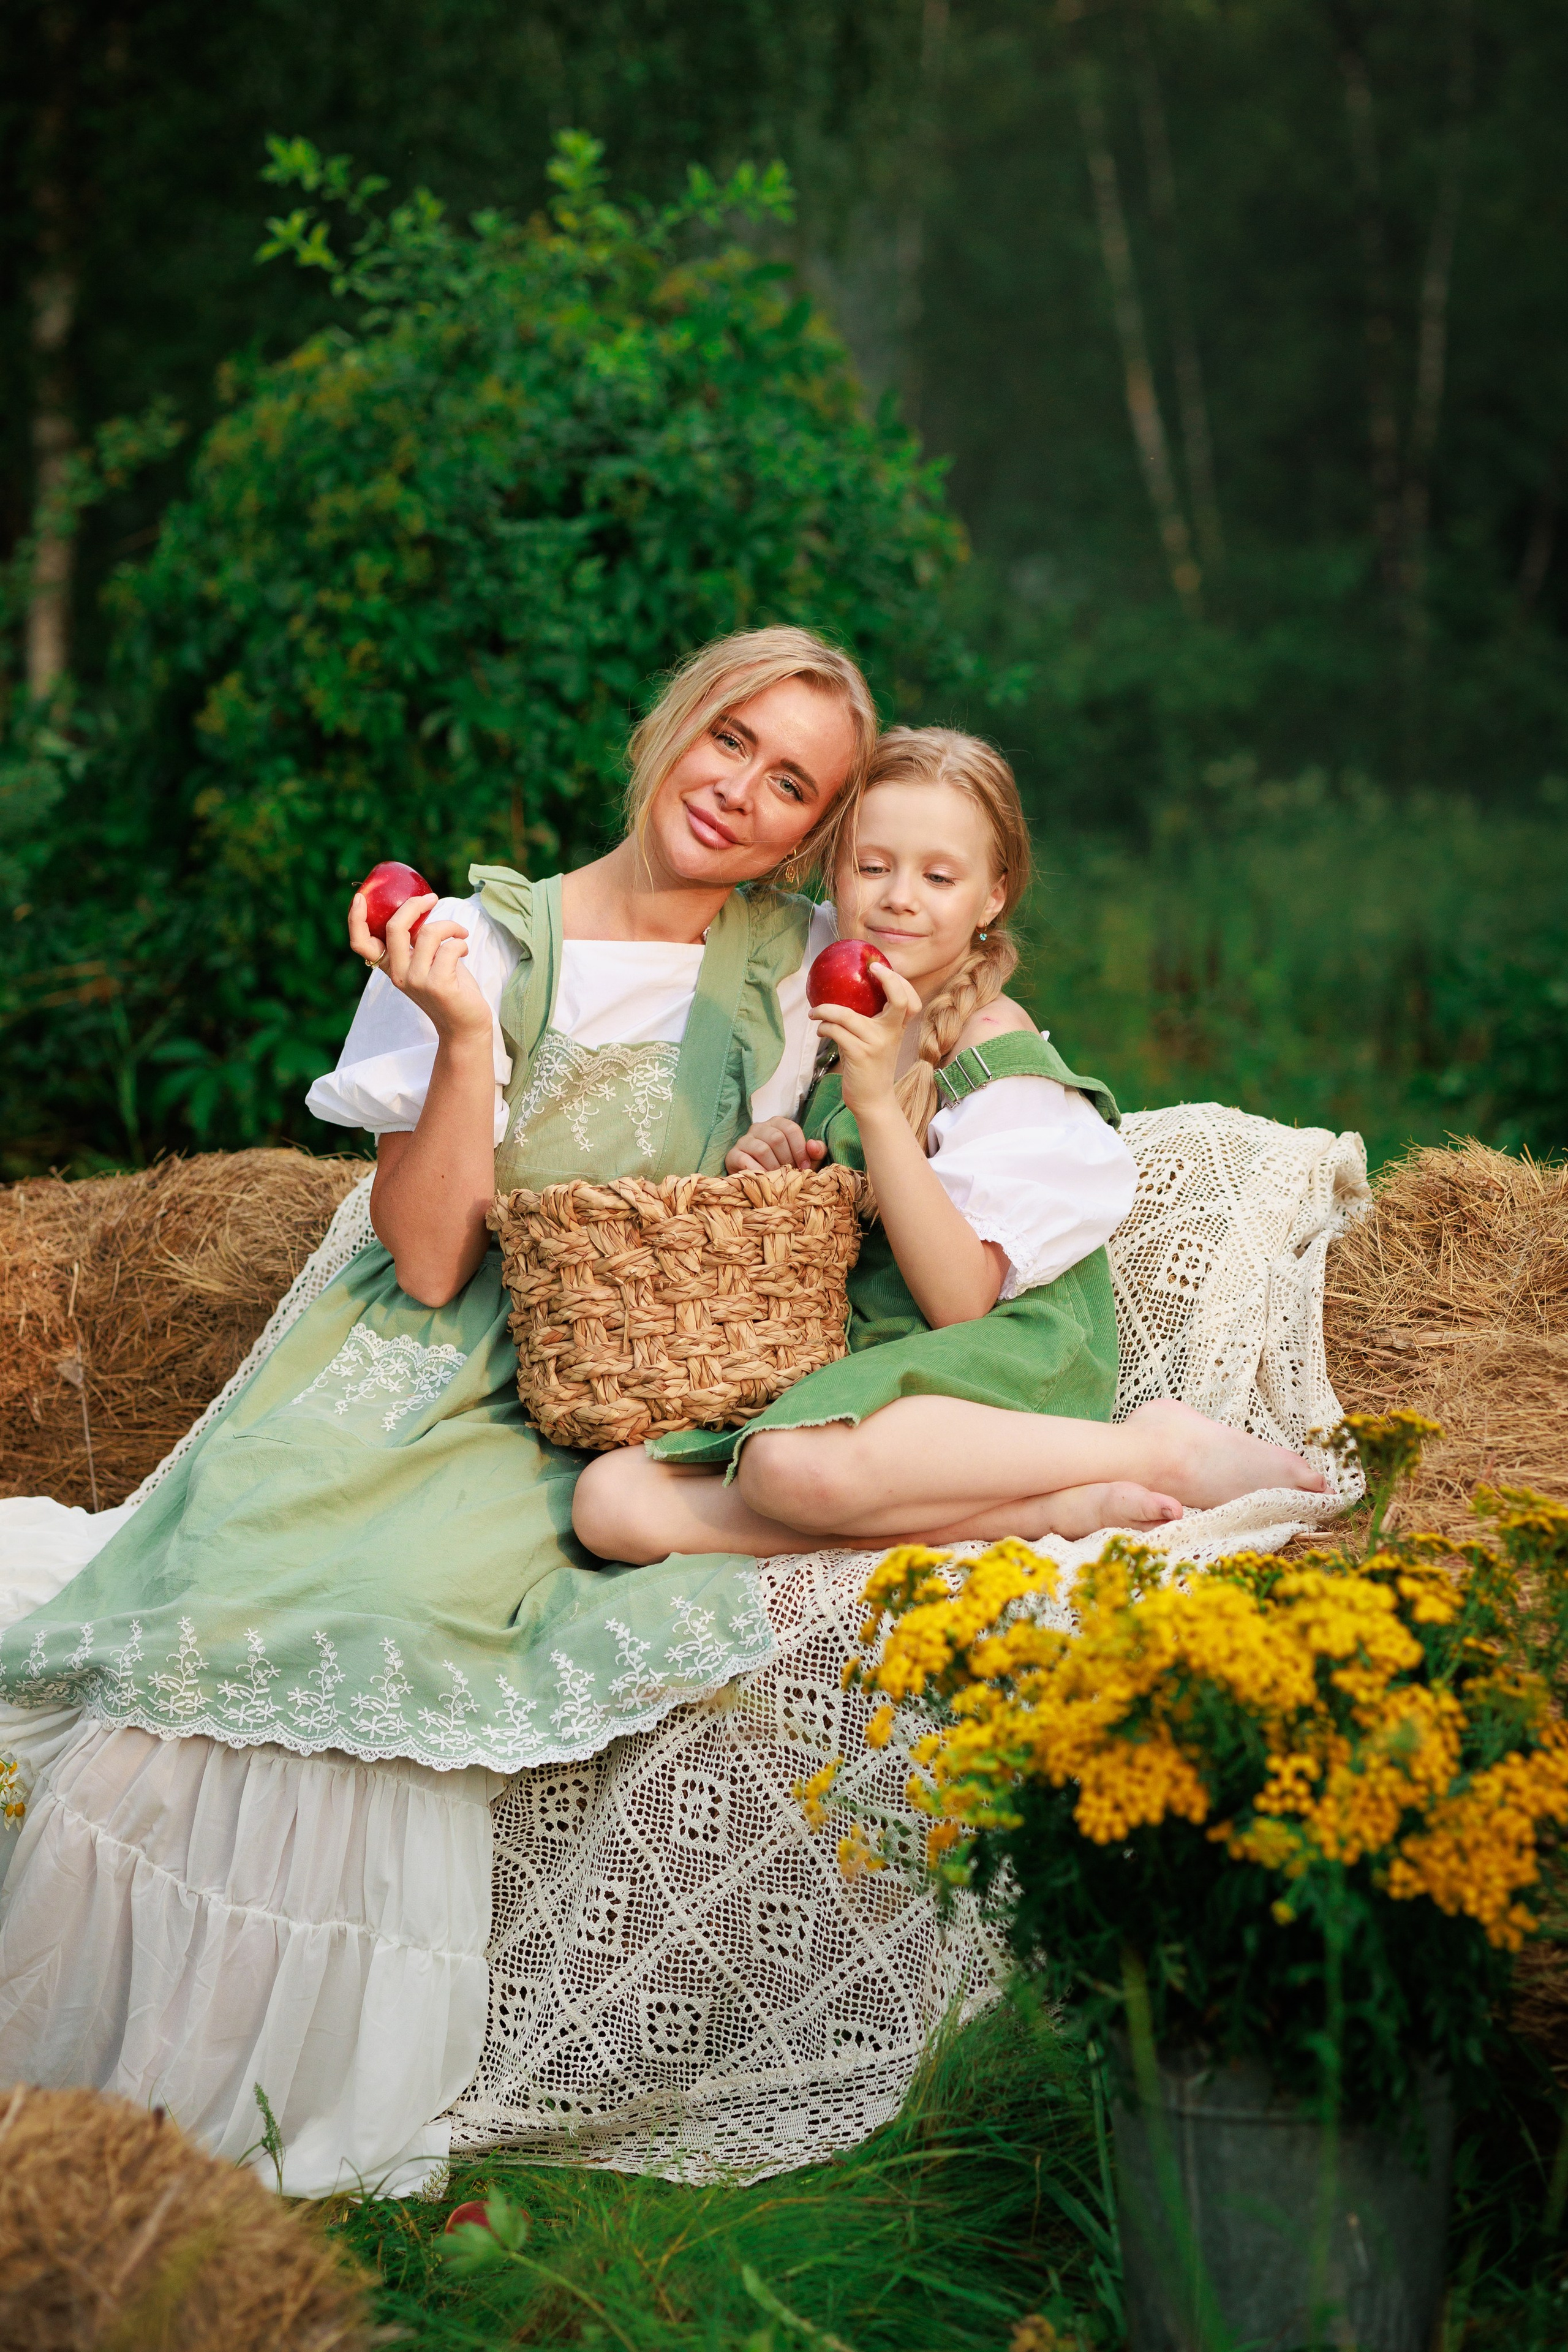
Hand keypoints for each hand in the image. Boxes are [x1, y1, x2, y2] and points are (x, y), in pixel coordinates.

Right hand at [347, 890, 491, 1048]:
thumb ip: (416, 942)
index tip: (359, 898)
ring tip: (460, 934)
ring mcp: (416, 980)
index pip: (361, 944)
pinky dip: (461, 942)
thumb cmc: (448, 987)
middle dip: (414, 905)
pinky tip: (464, 950)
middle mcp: (398, 974)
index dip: (355, 920)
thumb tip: (418, 908)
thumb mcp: (425, 962)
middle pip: (394, 927)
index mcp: (390, 966)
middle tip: (432, 899)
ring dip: (450, 926)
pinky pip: (449, 947)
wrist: (464, 1025)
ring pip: (428, 933)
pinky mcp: (438, 985)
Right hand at [725, 1118, 826, 1174]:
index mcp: (777, 1124)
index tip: (805, 1167)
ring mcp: (744, 1140)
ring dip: (773, 1168)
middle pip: (777, 1138)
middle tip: (790, 1175)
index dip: (800, 1149)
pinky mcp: (733, 1154)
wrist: (757, 1181)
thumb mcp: (803, 1160)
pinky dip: (757, 1172)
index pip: (791, 1128)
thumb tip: (813, 1145)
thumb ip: (816, 1152)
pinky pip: (745, 1161)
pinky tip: (764, 1180)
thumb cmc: (783, 1167)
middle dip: (787, 1160)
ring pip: (762, 1149)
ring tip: (778, 1179)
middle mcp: (759, 1127)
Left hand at [813, 965, 921, 1119]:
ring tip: (815, 1013)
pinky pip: (836, 1031)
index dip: (898, 980)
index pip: (909, 1000)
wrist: (873, 1101)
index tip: (879, 968)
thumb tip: (844, 998)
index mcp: (897, 1029)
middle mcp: (891, 1033)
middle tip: (868, 969)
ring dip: (825, 1011)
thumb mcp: (879, 1043)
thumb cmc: (871, 1069)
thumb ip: (871, 1022)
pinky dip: (823, 1027)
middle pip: (899, 999)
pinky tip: (819, 1030)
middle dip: (885, 977)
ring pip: (847, 1015)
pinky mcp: (859, 1054)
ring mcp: (876, 1043)